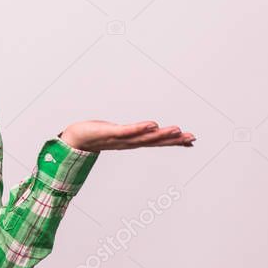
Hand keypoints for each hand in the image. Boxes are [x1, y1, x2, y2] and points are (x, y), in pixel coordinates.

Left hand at [58, 121, 194, 152]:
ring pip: (144, 137)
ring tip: (176, 130)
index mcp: (133, 142)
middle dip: (173, 139)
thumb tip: (146, 130)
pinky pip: (127, 130)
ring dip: (160, 134)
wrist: (75, 138)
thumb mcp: (119, 134)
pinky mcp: (110, 132)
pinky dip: (139, 128)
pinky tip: (152, 124)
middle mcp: (129, 142)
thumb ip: (134, 133)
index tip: (192, 141)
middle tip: (191, 137)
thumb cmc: (98, 134)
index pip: (156, 142)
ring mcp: (120, 138)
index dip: (174, 142)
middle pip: (154, 141)